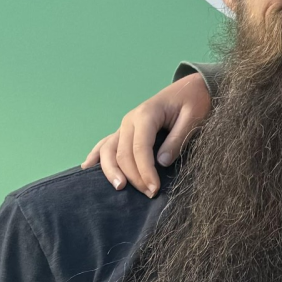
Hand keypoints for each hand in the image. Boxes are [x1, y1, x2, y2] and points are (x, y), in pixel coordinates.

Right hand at [81, 73, 211, 197]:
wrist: (190, 88)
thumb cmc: (194, 101)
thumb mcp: (193, 117)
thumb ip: (177, 139)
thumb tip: (161, 163)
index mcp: (146, 114)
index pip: (140, 148)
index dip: (145, 171)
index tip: (154, 189)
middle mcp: (130, 120)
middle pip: (122, 153)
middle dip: (133, 176)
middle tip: (149, 194)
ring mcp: (125, 125)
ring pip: (108, 149)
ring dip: (111, 170)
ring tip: (119, 187)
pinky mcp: (125, 130)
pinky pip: (106, 143)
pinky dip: (95, 155)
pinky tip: (87, 168)